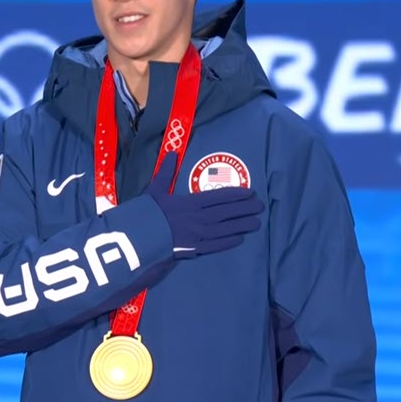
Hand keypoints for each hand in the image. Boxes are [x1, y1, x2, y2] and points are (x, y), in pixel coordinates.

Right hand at [144, 153, 263, 258]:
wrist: (140, 237)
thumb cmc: (147, 212)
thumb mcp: (156, 189)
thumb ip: (166, 172)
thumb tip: (172, 153)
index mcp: (191, 202)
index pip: (220, 196)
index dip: (237, 194)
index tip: (250, 192)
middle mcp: (200, 218)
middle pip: (228, 212)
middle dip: (245, 209)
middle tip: (260, 206)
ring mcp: (199, 235)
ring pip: (227, 229)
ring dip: (243, 225)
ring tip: (256, 223)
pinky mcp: (195, 249)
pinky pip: (217, 245)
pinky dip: (229, 241)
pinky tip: (240, 239)